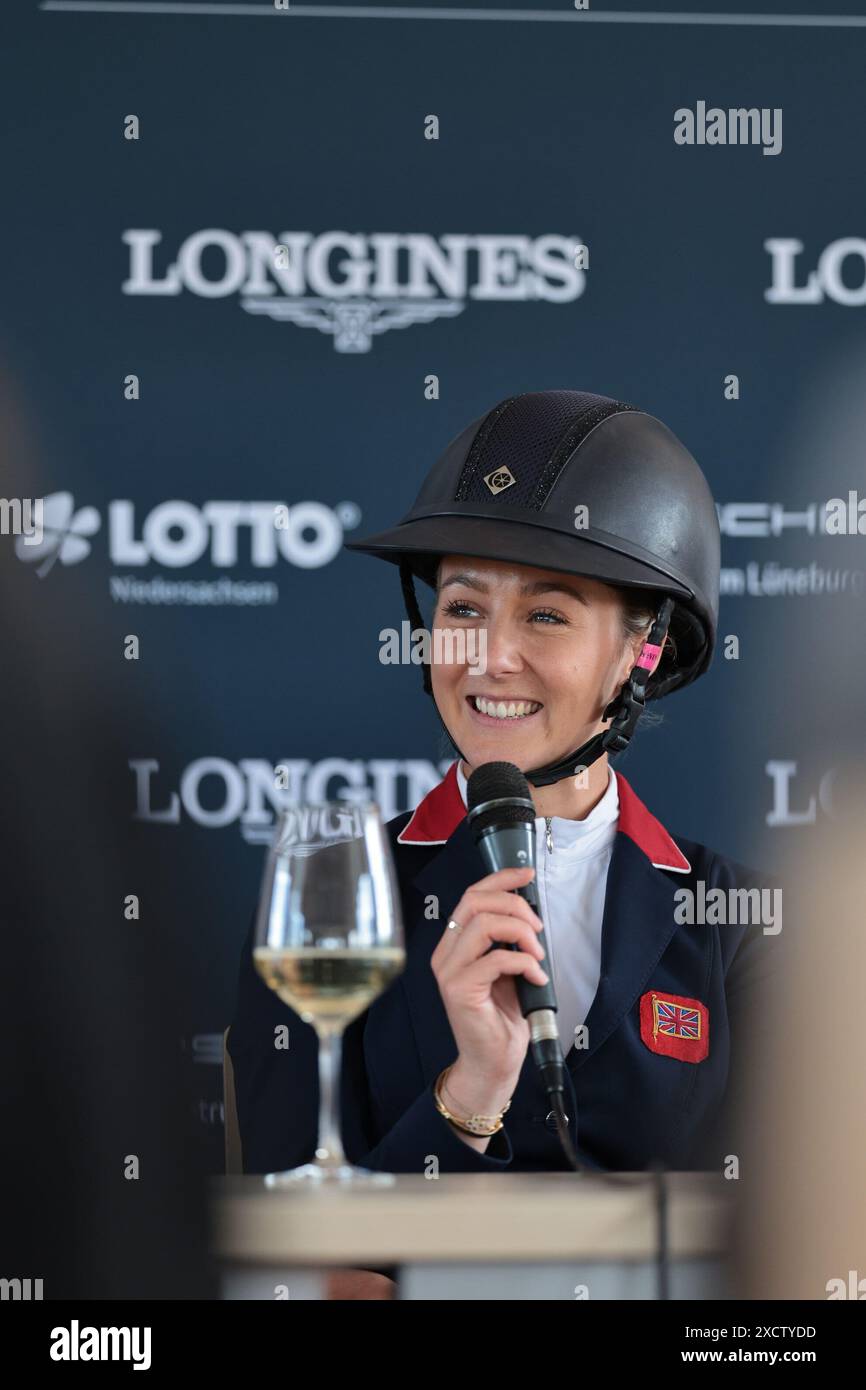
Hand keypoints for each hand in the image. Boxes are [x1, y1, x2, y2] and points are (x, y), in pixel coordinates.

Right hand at [431, 865, 547, 1104]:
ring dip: (521, 933)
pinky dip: (524, 963)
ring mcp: (449, 971)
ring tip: (537, 955)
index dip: (501, 879)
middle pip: (475, 901)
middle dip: (515, 905)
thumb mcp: (506, 968)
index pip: (472, 894)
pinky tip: (536, 977)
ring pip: (484, 924)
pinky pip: (496, 959)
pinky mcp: (459, 990)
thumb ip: (507, 940)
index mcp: (454, 942)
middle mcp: (445, 952)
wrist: (492, 1063)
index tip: (527, 874)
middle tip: (537, 929)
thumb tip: (529, 910)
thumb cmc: (501, 1018)